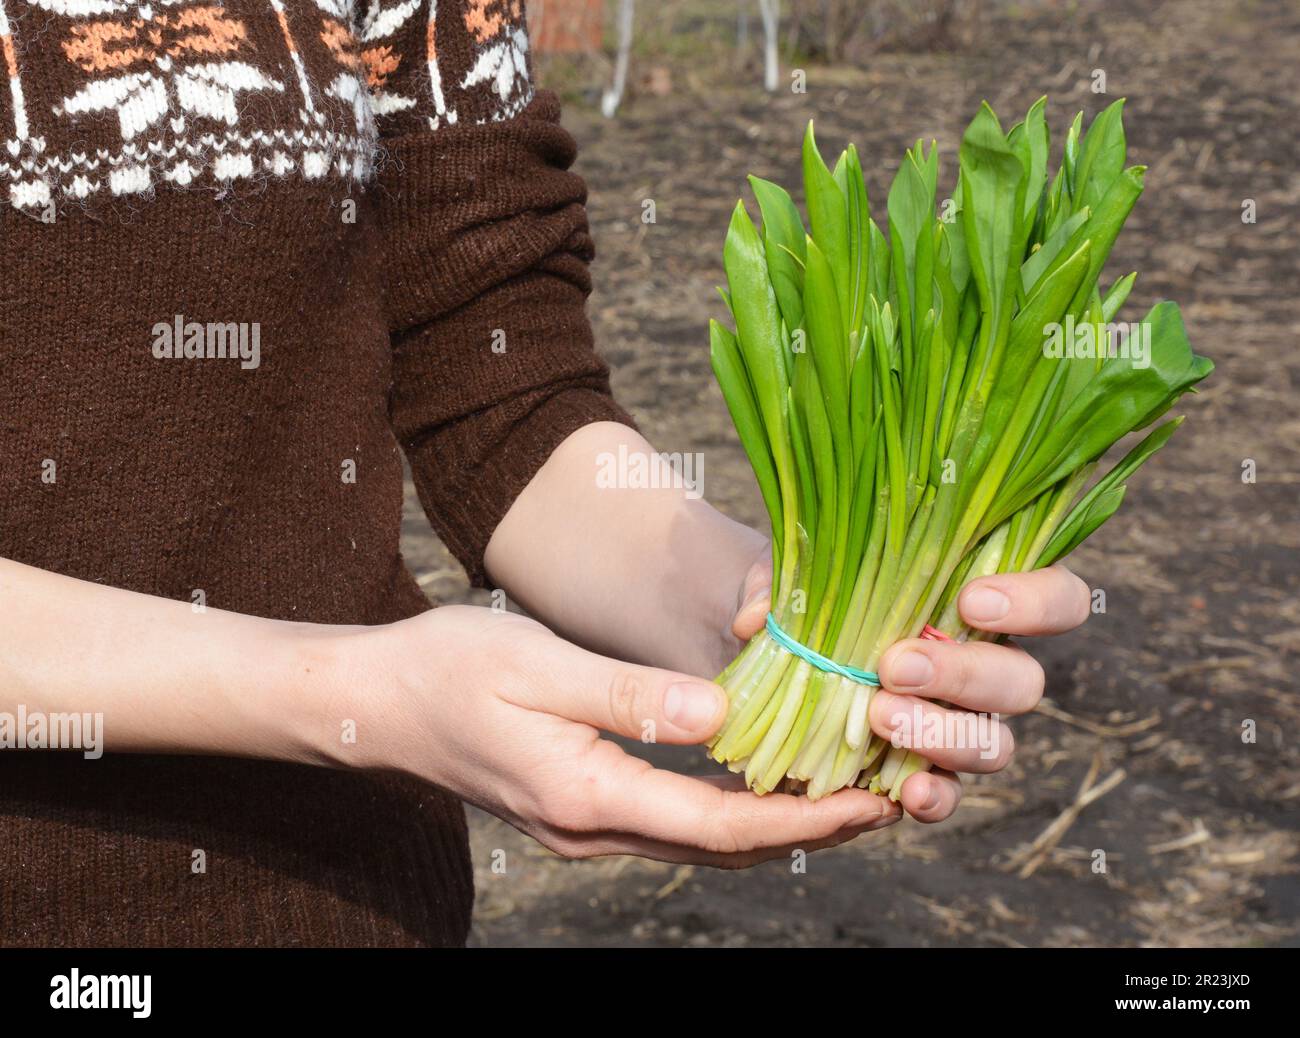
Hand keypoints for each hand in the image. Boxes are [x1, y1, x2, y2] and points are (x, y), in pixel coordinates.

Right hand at [338, 605, 901, 866]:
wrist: (374, 705)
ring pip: (703, 839)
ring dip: (776, 819)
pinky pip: (674, 819)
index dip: (802, 816)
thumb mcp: (536, 665)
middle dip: (808, 825)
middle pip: (724, 846)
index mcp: (585, 794)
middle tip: (886, 794)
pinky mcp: (580, 806)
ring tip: (844, 786)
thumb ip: (629, 695)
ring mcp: (584, 825)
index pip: (718, 825)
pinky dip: (730, 806)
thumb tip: (723, 715)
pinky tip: (762, 775)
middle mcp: (591, 827)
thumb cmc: (446, 670)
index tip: (871, 798)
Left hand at [731, 555, 1090, 821]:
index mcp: (978, 603)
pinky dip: (932, 797)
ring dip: (943, 737)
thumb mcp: (785, 575)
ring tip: (881, 719)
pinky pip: (949, 796)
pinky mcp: (924, 775)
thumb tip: (757, 617)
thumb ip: (774, 582)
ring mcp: (960, 727)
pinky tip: (904, 791)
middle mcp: (984, 668)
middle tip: (895, 665)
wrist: (769, 660)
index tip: (973, 600)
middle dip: (965, 675)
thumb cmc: (805, 598)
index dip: (1035, 600)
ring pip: (994, 745)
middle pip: (1024, 682)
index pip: (1055, 598)